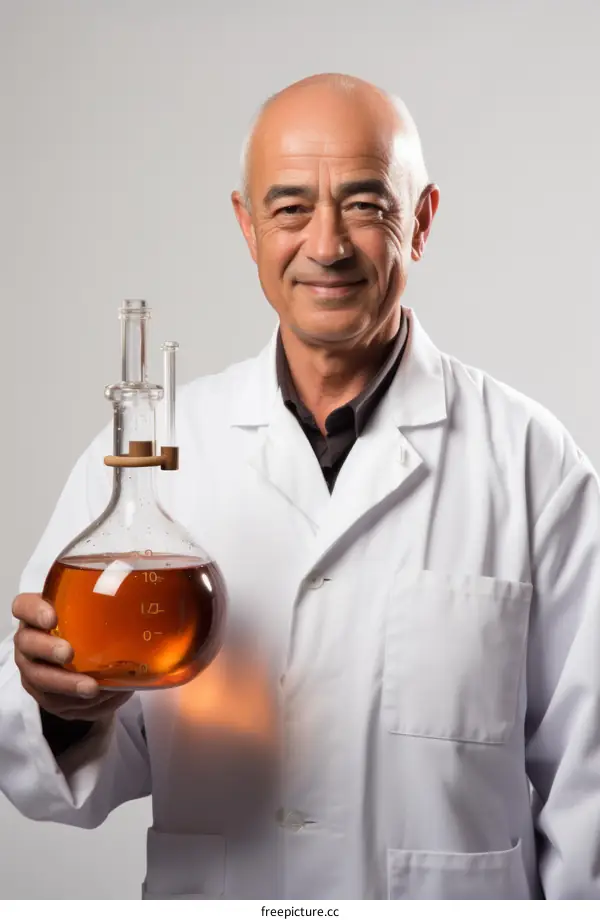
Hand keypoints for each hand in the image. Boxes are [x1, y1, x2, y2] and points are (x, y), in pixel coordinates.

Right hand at [12, 593, 132, 720]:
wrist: (80, 659)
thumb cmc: (86, 627)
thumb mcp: (91, 609)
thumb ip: (106, 600)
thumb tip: (150, 591)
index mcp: (37, 614)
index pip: (24, 607)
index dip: (34, 612)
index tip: (52, 618)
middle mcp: (29, 641)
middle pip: (28, 645)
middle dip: (48, 650)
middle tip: (68, 654)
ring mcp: (34, 670)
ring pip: (40, 679)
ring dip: (66, 684)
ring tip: (91, 688)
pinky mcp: (46, 696)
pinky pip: (57, 703)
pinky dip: (81, 703)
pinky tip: (103, 698)